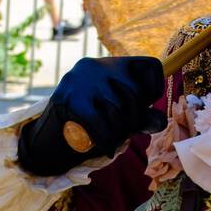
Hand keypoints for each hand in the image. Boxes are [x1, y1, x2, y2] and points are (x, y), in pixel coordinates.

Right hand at [17, 56, 164, 176]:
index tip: (146, 102)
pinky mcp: (70, 99)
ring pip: (119, 111)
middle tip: (123, 127)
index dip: (155, 89)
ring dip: (118, 130)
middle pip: (135, 94)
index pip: (151, 66)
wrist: (52, 134)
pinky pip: (102, 125)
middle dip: (134, 118)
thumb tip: (158, 121)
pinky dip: (107, 141)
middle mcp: (97, 66)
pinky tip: (105, 147)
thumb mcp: (123, 117)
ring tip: (109, 133)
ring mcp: (82, 81)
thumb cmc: (93, 122)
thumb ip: (143, 118)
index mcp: (112, 64)